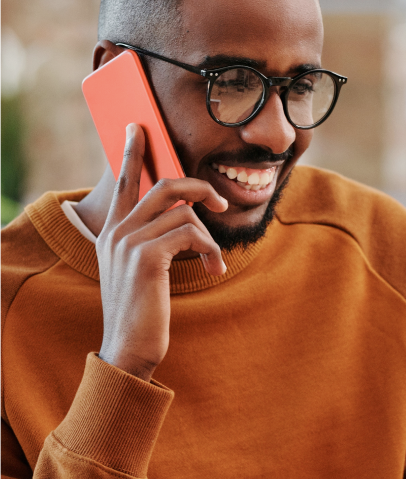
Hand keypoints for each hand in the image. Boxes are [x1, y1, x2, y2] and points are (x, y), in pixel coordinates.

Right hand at [97, 123, 227, 381]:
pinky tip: (214, 270)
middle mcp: (115, 233)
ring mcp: (127, 242)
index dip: (132, 153)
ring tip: (215, 264)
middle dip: (198, 189)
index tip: (138, 128)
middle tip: (220, 205)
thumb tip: (185, 221)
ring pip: (185, 215)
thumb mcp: (141, 274)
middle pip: (163, 187)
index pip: (122, 183)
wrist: (129, 350)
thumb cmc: (142, 315)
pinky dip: (210, 250)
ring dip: (210, 239)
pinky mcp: (145, 257)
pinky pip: (190, 234)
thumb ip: (152, 244)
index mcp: (111, 234)